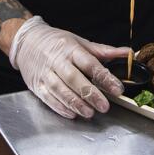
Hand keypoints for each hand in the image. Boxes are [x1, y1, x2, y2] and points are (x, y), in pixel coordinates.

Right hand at [9, 16, 128, 119]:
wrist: (26, 41)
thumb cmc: (56, 42)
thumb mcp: (79, 42)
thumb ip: (103, 51)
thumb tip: (127, 53)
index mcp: (70, 48)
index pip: (89, 63)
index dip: (104, 77)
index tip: (117, 88)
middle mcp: (56, 60)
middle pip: (73, 78)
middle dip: (90, 93)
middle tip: (104, 106)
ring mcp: (45, 73)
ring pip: (60, 90)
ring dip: (75, 103)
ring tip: (89, 112)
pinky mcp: (36, 85)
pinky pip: (48, 97)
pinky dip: (60, 107)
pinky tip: (71, 113)